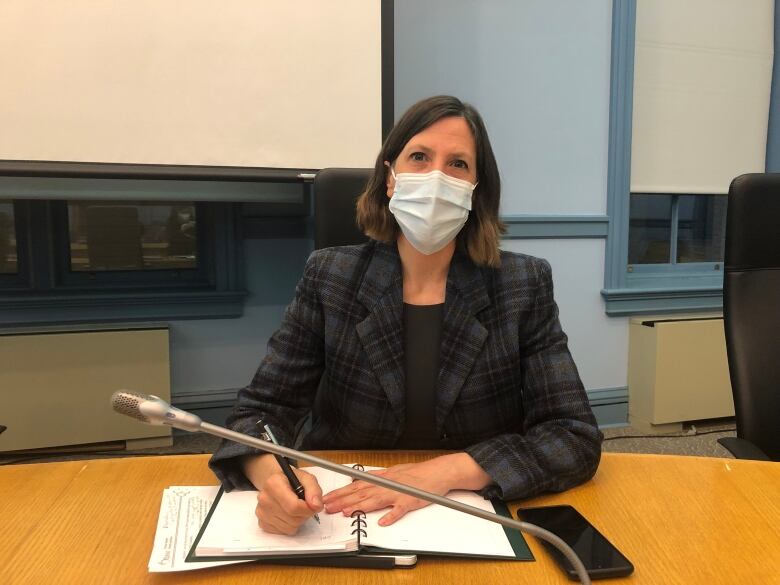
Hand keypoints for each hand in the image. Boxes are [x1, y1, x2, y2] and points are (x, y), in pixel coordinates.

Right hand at [244, 455, 323, 534]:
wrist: (277, 483)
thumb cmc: (292, 481)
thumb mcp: (307, 479)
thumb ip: (314, 490)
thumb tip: (316, 505)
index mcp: (274, 484)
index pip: (294, 507)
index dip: (308, 509)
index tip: (313, 505)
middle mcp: (264, 498)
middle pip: (293, 519)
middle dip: (304, 515)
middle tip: (304, 505)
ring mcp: (261, 512)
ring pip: (289, 528)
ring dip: (298, 521)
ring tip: (296, 509)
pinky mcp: (262, 523)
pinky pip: (283, 532)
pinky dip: (289, 526)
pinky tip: (288, 514)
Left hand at [322, 454, 490, 525]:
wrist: (438, 472)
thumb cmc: (417, 473)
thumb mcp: (394, 470)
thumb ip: (378, 476)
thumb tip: (362, 479)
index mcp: (382, 478)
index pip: (357, 485)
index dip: (341, 492)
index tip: (328, 497)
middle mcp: (387, 484)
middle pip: (361, 493)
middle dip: (343, 500)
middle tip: (328, 506)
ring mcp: (398, 493)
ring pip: (375, 500)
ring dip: (359, 506)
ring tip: (346, 513)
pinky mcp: (410, 501)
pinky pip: (399, 510)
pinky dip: (390, 515)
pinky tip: (382, 522)